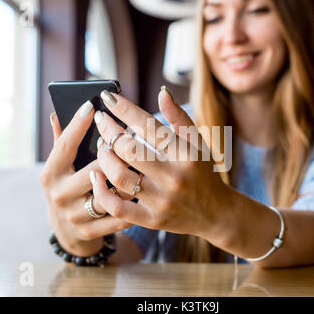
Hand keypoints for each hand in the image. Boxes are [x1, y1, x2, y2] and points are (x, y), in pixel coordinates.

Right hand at [39, 102, 134, 256]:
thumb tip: (57, 112)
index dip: (78, 125)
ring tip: (144, 167)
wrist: (68, 233)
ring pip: (109, 194)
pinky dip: (133, 205)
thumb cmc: (69, 188)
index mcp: (51, 173)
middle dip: (115, 155)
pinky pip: (118, 216)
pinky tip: (145, 193)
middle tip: (133, 139)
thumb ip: (61, 141)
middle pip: (94, 169)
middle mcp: (59, 194)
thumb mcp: (60, 167)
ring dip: (129, 181)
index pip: (65, 145)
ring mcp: (73, 215)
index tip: (93, 106)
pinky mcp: (89, 231)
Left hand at [91, 88, 228, 240]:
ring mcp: (162, 201)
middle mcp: (174, 178)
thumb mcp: (199, 144)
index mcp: (187, 155)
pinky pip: (118, 207)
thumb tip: (162, 93)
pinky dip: (102, 192)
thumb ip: (180, 118)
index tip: (107, 97)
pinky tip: (96, 176)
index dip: (125, 110)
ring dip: (104, 158)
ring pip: (120, 176)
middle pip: (129, 150)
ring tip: (102, 146)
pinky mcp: (152, 219)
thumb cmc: (205, 173)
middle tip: (102, 121)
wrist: (216, 214)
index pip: (150, 126)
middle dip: (109, 131)